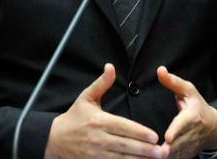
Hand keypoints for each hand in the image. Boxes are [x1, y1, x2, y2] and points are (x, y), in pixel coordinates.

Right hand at [45, 64, 163, 158]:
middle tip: (162, 151)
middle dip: (145, 149)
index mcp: (98, 121)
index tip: (154, 136)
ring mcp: (96, 154)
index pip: (122, 127)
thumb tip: (111, 66)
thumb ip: (101, 84)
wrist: (54, 139)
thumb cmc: (74, 117)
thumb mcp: (86, 98)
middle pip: (125, 145)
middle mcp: (98, 138)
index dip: (139, 132)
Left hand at [156, 66, 216, 158]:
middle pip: (178, 143)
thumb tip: (160, 70)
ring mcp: (191, 146)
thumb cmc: (197, 106)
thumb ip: (173, 82)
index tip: (168, 137)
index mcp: (192, 116)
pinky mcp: (188, 154)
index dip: (176, 131)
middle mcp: (192, 133)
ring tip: (152, 156)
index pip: (183, 124)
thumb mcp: (188, 91)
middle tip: (155, 151)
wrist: (214, 127)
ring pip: (177, 154)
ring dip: (165, 156)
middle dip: (167, 149)